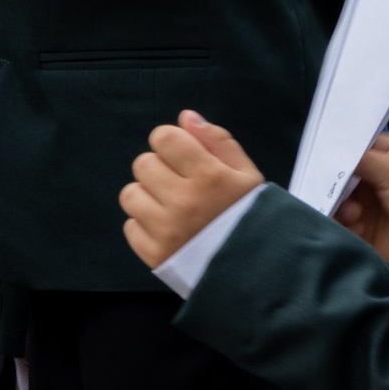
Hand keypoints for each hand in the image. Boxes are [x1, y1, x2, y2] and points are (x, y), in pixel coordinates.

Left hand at [120, 110, 266, 267]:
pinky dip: (144, 226)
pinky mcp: (154, 254)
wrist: (258, 272)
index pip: (164, 138)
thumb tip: (186, 117)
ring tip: (171, 207)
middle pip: (143, 163)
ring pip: (131, 194)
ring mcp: (166, 230)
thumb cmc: (252, 218)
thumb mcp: (247, 175)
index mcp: (210, 177)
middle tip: (180, 184)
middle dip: (159, 168)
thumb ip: (218, 141)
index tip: (182, 155)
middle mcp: (184, 202)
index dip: (170, 142)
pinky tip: (168, 229)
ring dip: (147, 196)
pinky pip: (130, 227)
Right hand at [332, 132, 388, 266]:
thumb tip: (330, 153)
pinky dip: (340, 221)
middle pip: (338, 172)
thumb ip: (362, 159)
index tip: (322, 153)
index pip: (353, 145)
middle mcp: (370, 176)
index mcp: (384, 155)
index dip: (338, 149)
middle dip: (333, 180)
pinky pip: (336, 219)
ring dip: (339, 204)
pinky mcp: (357, 225)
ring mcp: (362, 201)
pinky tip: (355, 224)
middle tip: (336, 189)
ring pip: (333, 196)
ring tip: (354, 213)